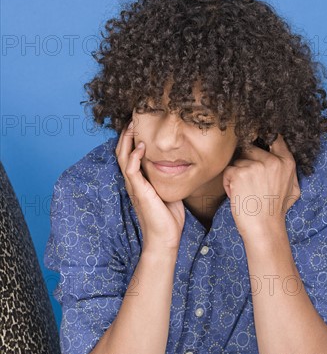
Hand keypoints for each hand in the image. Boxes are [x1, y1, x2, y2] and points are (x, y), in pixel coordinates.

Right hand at [115, 120, 184, 251]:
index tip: (140, 123)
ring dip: (127, 139)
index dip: (132, 138)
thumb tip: (178, 164)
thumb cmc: (168, 218)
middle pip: (122, 151)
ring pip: (123, 156)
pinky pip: (130, 169)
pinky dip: (134, 156)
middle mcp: (133, 181)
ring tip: (133, 124)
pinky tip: (142, 146)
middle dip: (126, 133)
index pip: (129, 154)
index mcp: (139, 181)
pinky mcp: (139, 191)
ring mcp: (134, 186)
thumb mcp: (169, 190)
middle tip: (133, 116)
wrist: (165, 237)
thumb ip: (168, 177)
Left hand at [222, 134, 300, 238]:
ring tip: (245, 192)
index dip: (262, 137)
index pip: (275, 138)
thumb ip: (286, 169)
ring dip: (236, 175)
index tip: (255, 139)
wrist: (264, 228)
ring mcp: (255, 166)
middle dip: (245, 163)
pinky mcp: (240, 173)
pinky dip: (228, 183)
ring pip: (237, 161)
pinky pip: (228, 171)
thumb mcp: (293, 188)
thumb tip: (277, 149)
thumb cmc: (276, 211)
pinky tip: (237, 195)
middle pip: (250, 149)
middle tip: (249, 183)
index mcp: (287, 162)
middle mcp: (272, 161)